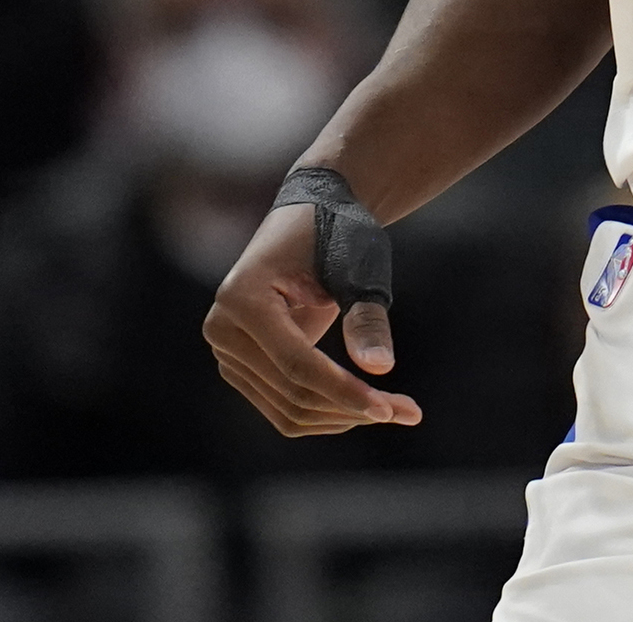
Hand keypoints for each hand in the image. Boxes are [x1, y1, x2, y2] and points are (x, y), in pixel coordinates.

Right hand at [201, 203, 421, 435]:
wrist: (312, 217)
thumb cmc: (338, 232)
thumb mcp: (360, 267)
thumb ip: (366, 316)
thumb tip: (380, 367)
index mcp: (243, 297)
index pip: (297, 363)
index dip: (343, 390)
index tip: (389, 411)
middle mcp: (223, 328)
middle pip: (292, 391)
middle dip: (351, 407)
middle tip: (409, 412)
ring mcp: (227, 351)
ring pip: (287, 409)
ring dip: (342, 416)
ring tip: (397, 409)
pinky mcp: (241, 366)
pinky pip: (282, 405)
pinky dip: (326, 411)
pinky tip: (366, 405)